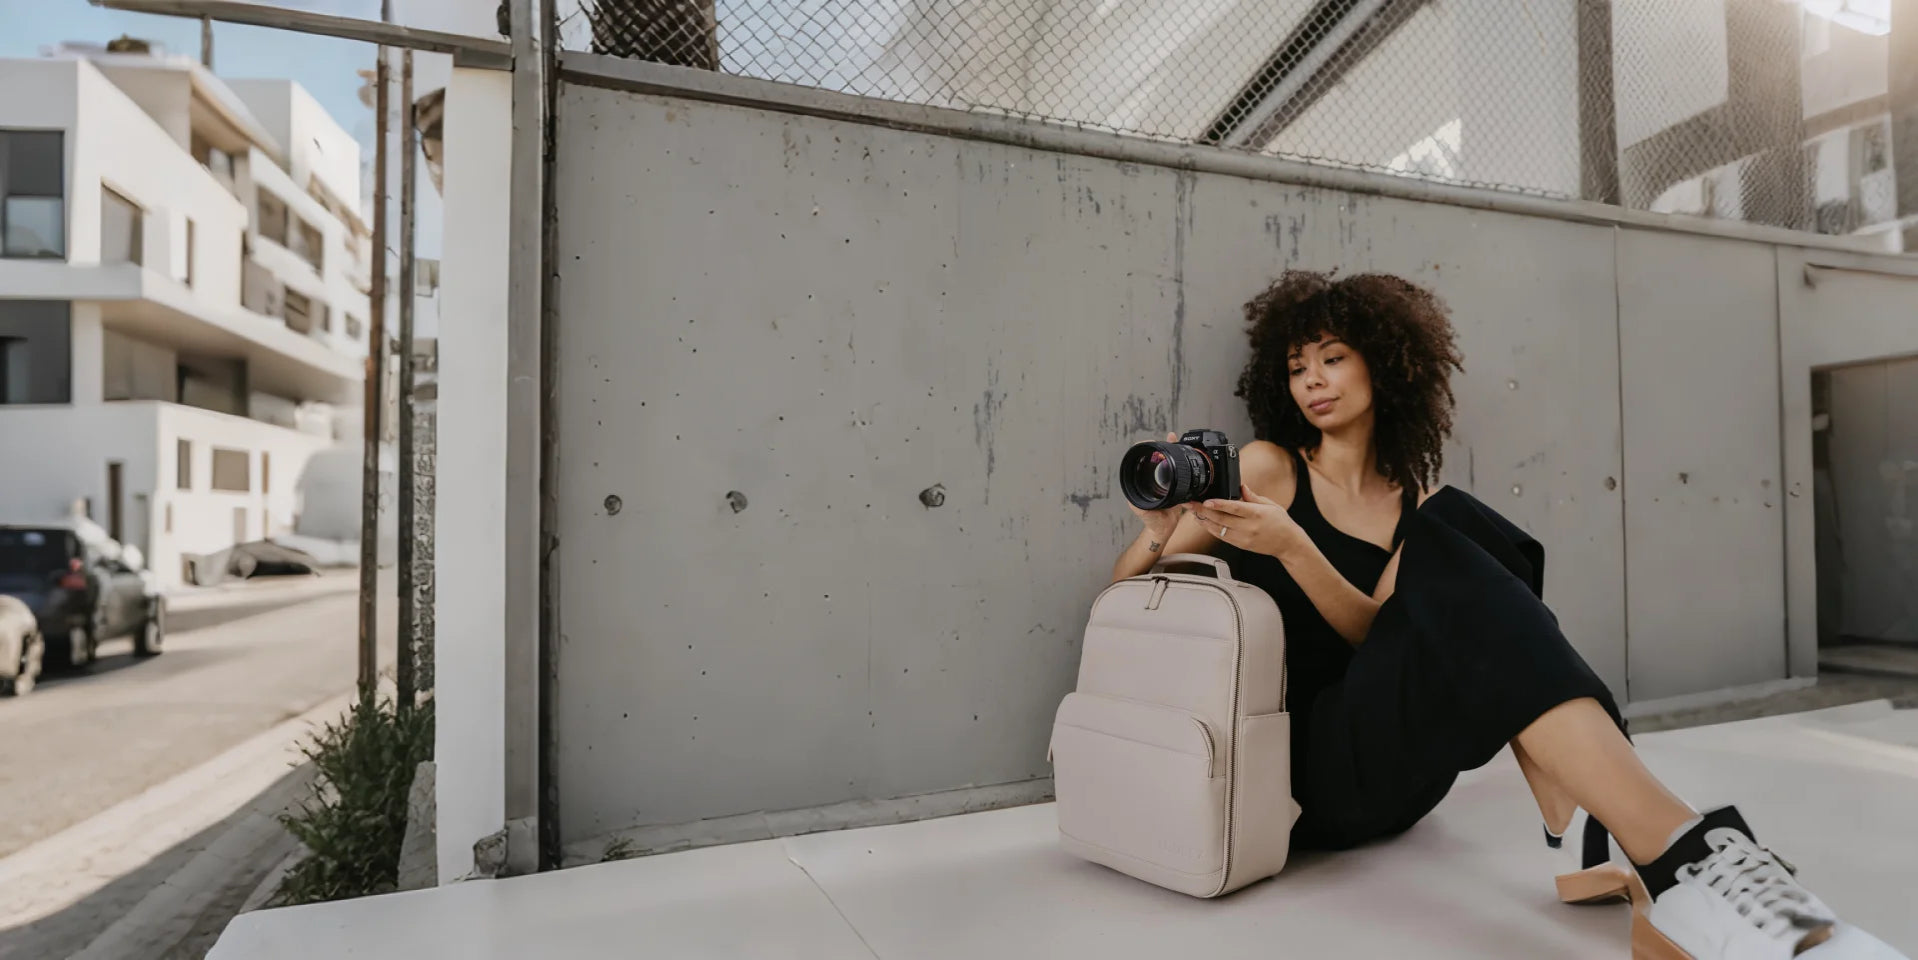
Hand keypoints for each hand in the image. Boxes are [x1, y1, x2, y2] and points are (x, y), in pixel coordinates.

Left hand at [1127, 433, 1187, 543]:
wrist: (1165, 528)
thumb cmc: (1152, 521)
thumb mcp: (1143, 512)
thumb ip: (1138, 506)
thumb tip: (1131, 499)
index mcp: (1141, 483)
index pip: (1138, 462)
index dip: (1141, 450)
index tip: (1147, 443)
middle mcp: (1149, 480)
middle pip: (1151, 458)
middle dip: (1157, 446)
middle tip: (1164, 439)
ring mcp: (1161, 481)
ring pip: (1162, 461)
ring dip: (1168, 450)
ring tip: (1172, 440)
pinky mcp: (1171, 484)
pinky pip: (1173, 468)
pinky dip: (1176, 459)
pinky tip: (1180, 450)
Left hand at [1188, 482, 1308, 559]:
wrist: (1287, 543)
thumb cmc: (1280, 523)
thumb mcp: (1270, 504)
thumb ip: (1252, 496)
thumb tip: (1241, 486)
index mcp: (1256, 514)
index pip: (1234, 508)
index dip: (1218, 505)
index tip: (1206, 501)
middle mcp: (1248, 527)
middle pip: (1221, 519)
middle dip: (1203, 511)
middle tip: (1190, 503)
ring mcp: (1243, 538)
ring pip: (1218, 529)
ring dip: (1203, 520)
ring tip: (1192, 511)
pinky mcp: (1239, 544)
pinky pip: (1221, 537)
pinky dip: (1210, 528)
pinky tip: (1203, 521)